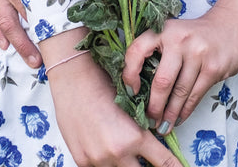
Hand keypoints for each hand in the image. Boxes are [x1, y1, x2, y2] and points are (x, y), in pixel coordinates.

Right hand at [44, 47, 182, 166]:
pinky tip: (104, 145)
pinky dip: (106, 161)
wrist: (74, 79)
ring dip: (126, 162)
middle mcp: (118, 153)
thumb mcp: (132, 106)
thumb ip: (142, 128)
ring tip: (122, 145)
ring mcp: (98, 160)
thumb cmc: (104, 84)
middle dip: (147, 165)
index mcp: (135, 137)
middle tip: (148, 157)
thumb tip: (154, 140)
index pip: (163, 162)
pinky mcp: (83, 161)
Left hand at [122, 0, 237, 132]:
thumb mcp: (174, 33)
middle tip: (149, 120)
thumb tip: (139, 89)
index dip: (129, 74)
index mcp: (164, 30)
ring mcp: (199, 53)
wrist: (232, 25)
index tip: (131, 92)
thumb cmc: (195, 35)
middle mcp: (180, 39)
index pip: (137, 51)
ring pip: (179, 92)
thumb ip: (158, 53)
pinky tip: (179, 118)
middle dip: (154, 106)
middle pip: (162, 81)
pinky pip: (195, 95)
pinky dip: (185, 111)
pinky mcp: (213, 67)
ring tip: (163, 126)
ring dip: (170, 114)